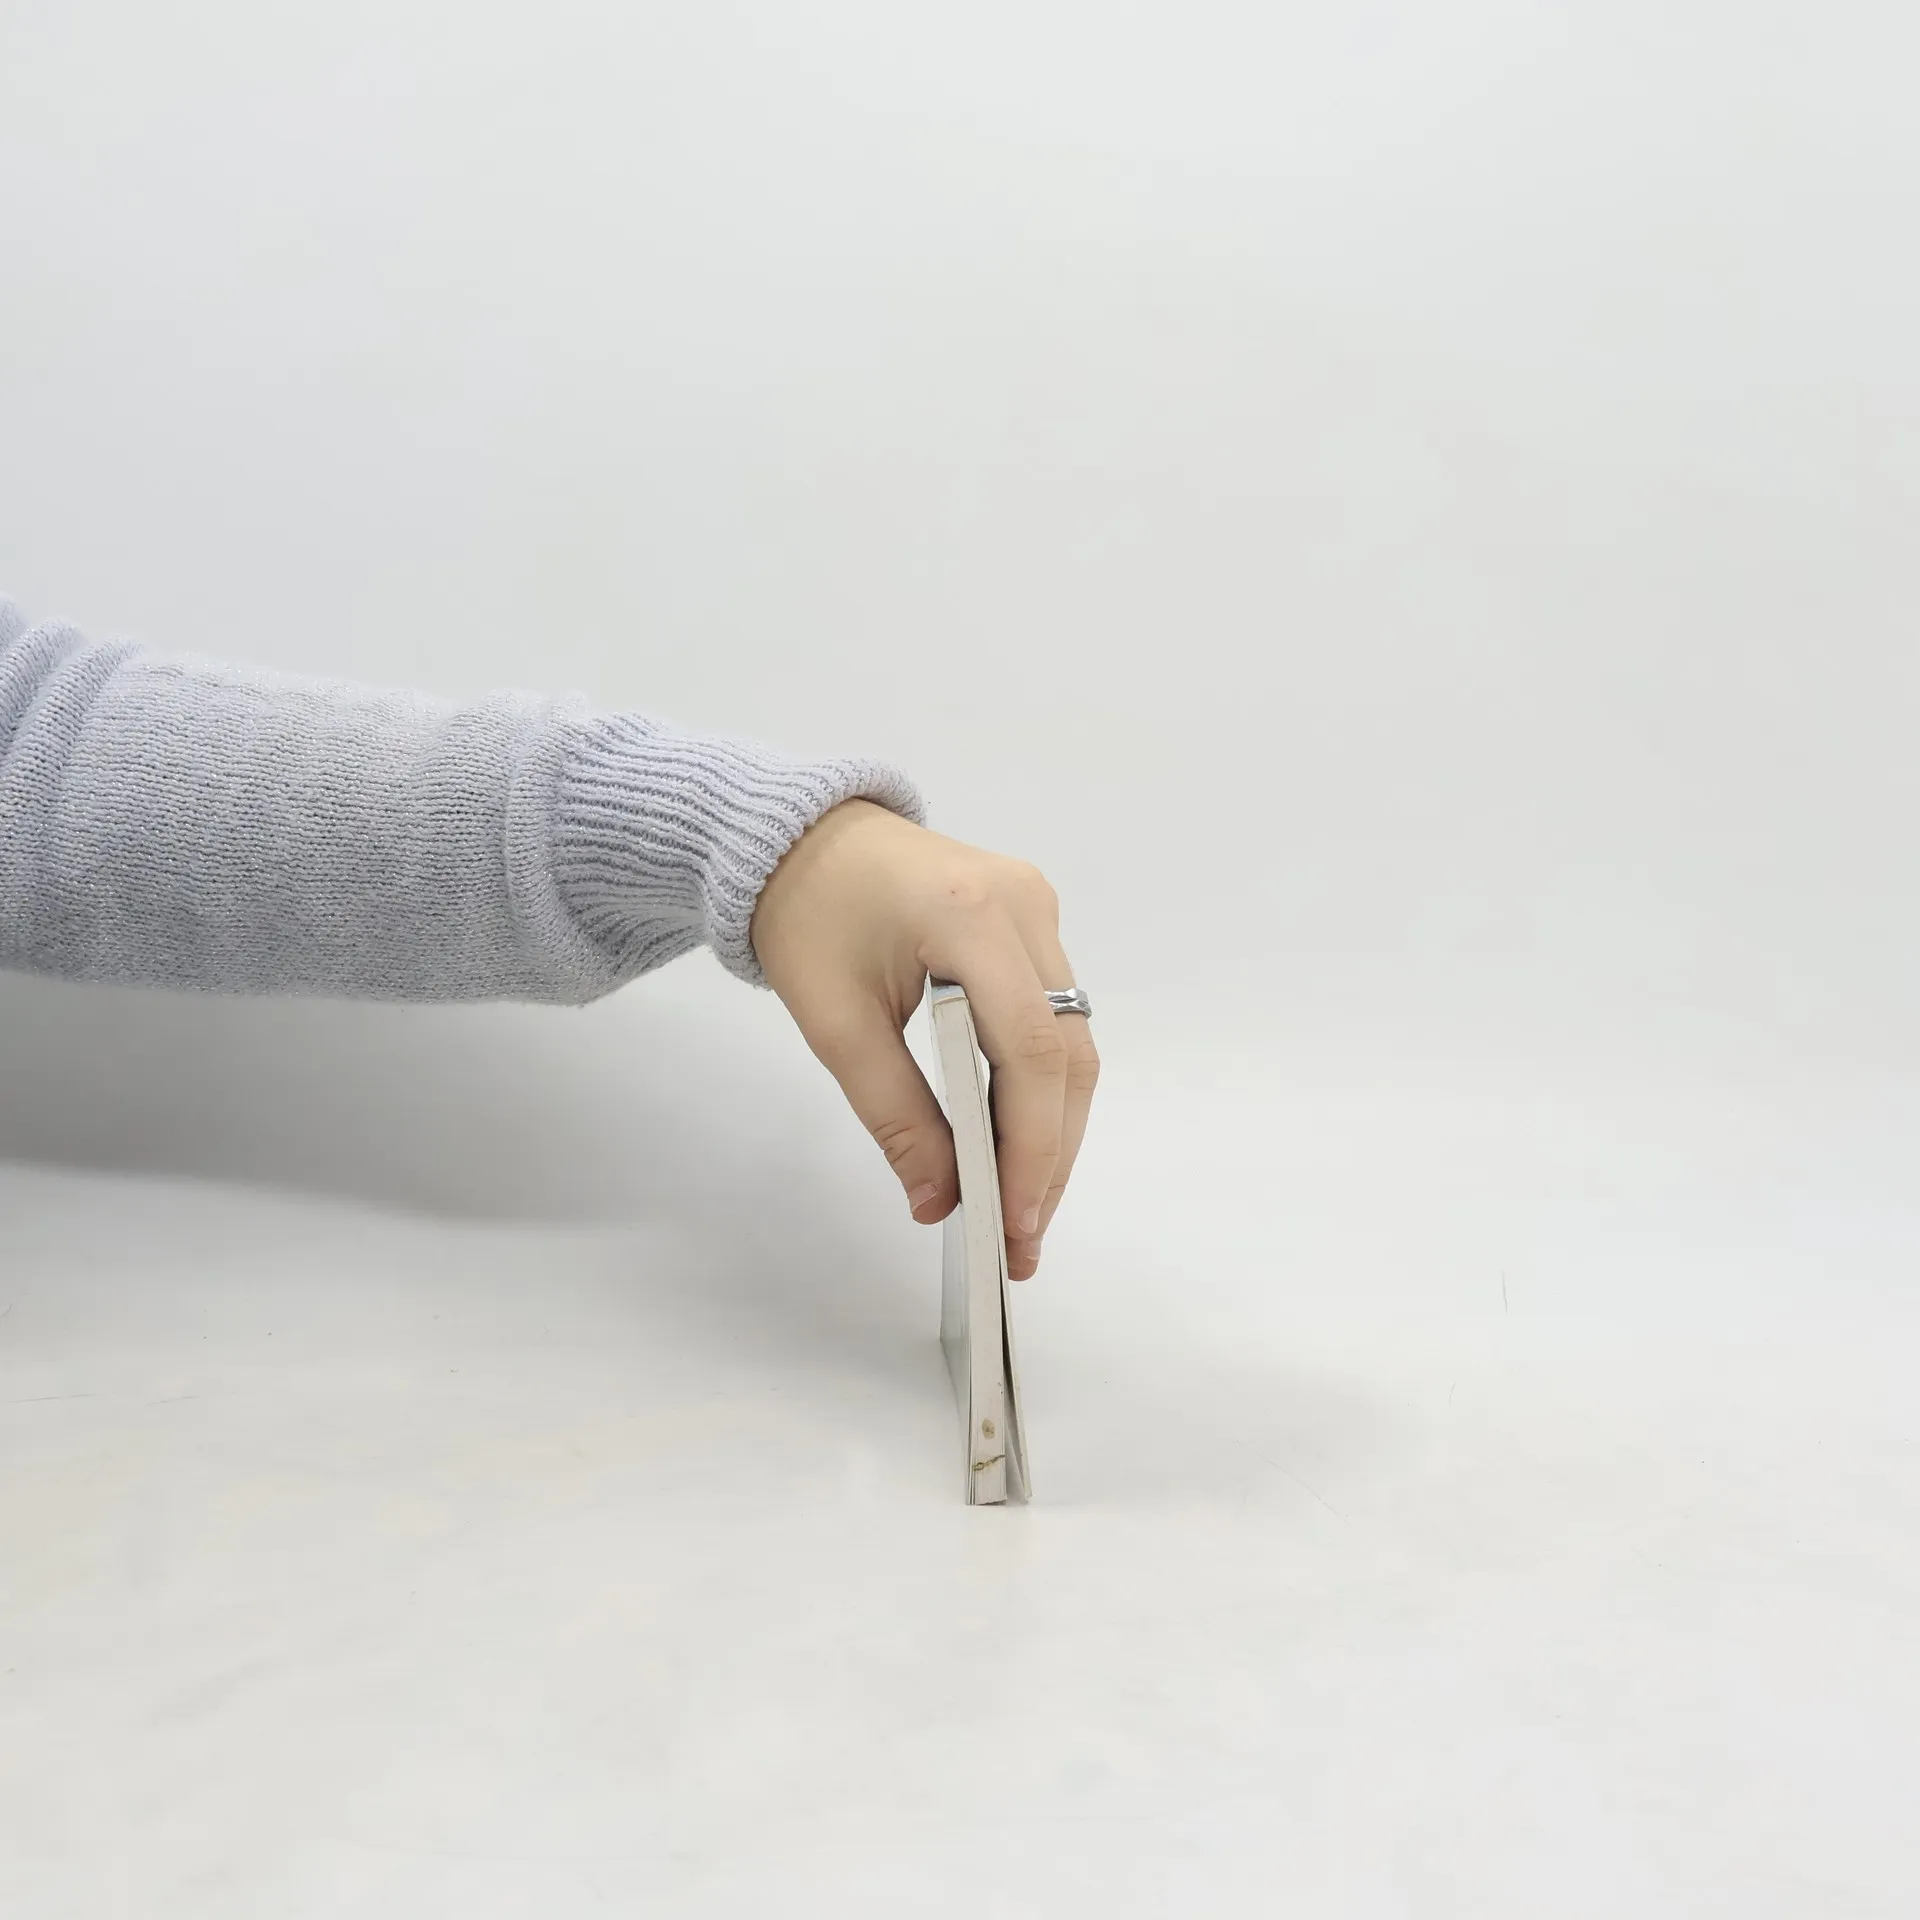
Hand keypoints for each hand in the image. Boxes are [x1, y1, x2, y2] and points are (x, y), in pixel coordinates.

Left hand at [749, 800, 1097, 1279]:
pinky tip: (1015, 1139)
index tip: (1014, 1223)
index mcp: (970, 917)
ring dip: (1052, 1126)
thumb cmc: (806, 914)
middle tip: (1023, 1238)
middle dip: (1050, 1153)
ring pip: (1072, 1041)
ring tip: (1022, 1205)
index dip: (1032, 1148)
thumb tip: (938, 1201)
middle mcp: (1024, 906)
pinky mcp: (1033, 919)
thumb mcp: (835, 1023)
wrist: (800, 836)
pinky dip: (1040, 1084)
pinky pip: (1056, 1015)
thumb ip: (893, 1114)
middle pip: (1068, 1054)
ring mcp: (1037, 908)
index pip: (1031, 1052)